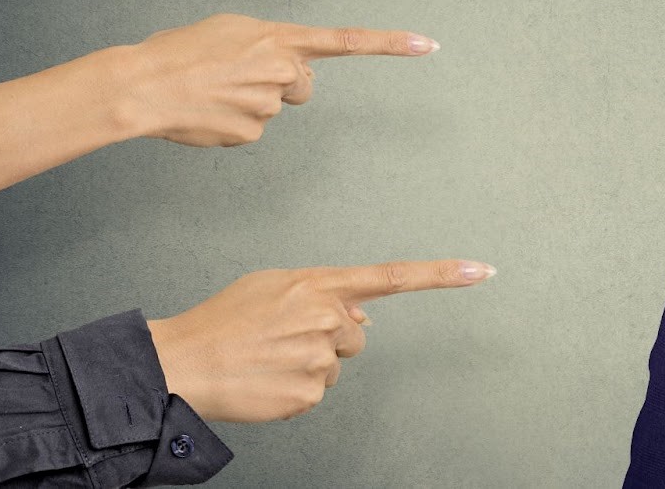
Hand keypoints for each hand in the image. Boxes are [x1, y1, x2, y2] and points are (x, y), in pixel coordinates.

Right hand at [112, 13, 436, 146]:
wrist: (141, 84)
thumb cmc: (179, 50)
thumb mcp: (231, 28)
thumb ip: (269, 43)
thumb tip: (286, 68)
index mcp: (280, 37)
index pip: (347, 41)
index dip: (390, 44)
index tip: (429, 46)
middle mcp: (283, 70)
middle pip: (303, 84)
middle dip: (280, 82)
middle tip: (237, 75)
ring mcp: (269, 105)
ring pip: (274, 106)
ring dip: (249, 100)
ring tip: (211, 90)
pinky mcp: (251, 133)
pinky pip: (251, 129)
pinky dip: (232, 123)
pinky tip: (207, 111)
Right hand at [147, 258, 495, 421]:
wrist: (182, 363)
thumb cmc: (223, 322)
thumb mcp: (272, 285)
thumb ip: (321, 291)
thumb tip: (363, 313)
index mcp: (319, 284)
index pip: (393, 276)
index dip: (442, 274)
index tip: (482, 270)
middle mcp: (326, 317)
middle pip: (357, 333)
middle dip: (330, 336)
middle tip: (285, 338)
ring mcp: (320, 358)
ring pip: (337, 365)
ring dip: (311, 364)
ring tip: (269, 358)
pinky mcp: (309, 394)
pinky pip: (318, 393)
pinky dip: (296, 390)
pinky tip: (268, 380)